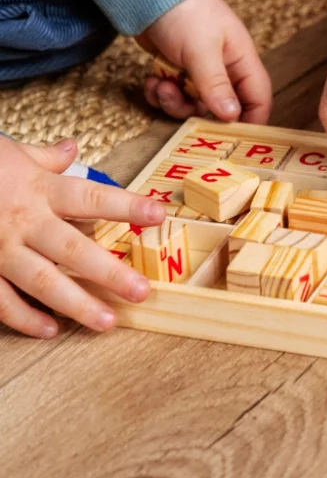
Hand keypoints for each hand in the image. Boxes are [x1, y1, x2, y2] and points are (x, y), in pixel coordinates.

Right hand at [0, 135, 165, 337]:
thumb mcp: (11, 151)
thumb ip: (45, 157)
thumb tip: (72, 148)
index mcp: (38, 188)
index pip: (92, 197)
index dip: (128, 205)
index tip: (159, 214)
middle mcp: (23, 221)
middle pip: (73, 249)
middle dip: (110, 272)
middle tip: (142, 292)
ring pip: (42, 283)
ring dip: (76, 305)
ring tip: (106, 322)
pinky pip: (3, 301)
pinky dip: (25, 318)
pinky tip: (51, 330)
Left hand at [141, 0, 271, 123]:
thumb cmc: (185, 12)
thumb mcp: (202, 50)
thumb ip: (216, 85)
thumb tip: (232, 116)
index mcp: (240, 59)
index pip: (257, 97)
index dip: (250, 120)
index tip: (233, 140)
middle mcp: (222, 67)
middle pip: (220, 107)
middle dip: (197, 111)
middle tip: (180, 102)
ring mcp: (197, 69)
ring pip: (191, 103)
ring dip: (174, 101)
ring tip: (162, 85)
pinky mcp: (175, 68)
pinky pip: (172, 94)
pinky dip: (160, 92)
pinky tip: (152, 80)